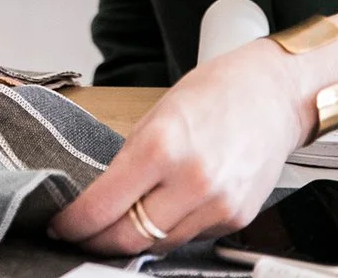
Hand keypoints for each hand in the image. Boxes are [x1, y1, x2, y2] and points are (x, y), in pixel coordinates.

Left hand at [49, 39, 310, 254]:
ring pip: (158, 245)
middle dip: (97, 242)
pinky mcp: (235, 218)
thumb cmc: (217, 93)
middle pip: (128, 238)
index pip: (102, 208)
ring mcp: (217, 204)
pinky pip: (189, 238)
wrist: (276, 93)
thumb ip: (128, 162)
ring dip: (133, 239)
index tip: (61, 225)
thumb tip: (99, 201)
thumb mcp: (156, 115)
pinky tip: (166, 211)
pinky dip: (170, 231)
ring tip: (120, 223)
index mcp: (161, 147)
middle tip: (81, 235)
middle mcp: (191, 181)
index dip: (74, 224)